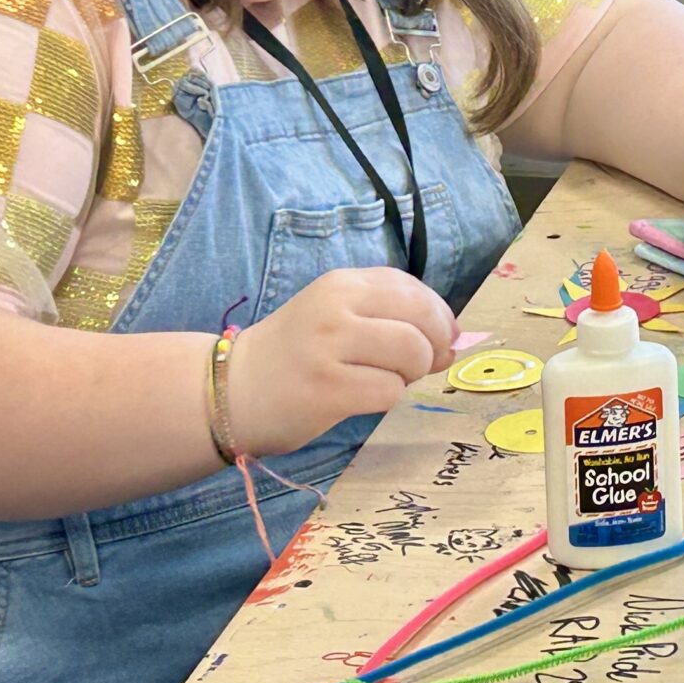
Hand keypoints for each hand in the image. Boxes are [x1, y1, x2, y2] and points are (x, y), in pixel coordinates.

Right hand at [224, 268, 458, 454]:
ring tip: (385, 381)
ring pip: (411, 355)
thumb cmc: (293, 353)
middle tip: (420, 366)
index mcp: (341, 283)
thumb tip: (452, 342)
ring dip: (410, 375)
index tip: (439, 339)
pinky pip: (389, 391)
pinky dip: (387, 399)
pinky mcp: (327, 390)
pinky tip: (362, 398)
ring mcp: (330, 348)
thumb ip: (389, 317)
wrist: (231, 390)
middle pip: (422, 319)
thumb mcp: (336, 315)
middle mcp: (336, 307)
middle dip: (434, 346)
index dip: (438, 316)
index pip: (414, 289)